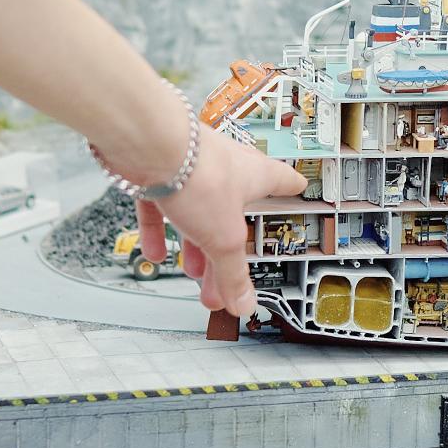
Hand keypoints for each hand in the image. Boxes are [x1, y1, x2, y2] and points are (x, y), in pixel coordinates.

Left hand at [135, 126, 305, 317]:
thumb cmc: (199, 174)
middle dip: (229, 249)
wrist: (149, 145)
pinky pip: (161, 206)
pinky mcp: (158, 171)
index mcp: (254, 175)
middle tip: (228, 278)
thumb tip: (244, 302)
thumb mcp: (224, 238)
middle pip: (233, 212)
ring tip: (192, 272)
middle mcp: (224, 167)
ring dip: (195, 245)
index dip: (291, 188)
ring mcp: (190, 167)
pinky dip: (159, 231)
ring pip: (197, 211)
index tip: (297, 190)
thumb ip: (233, 274)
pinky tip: (155, 252)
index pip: (282, 181)